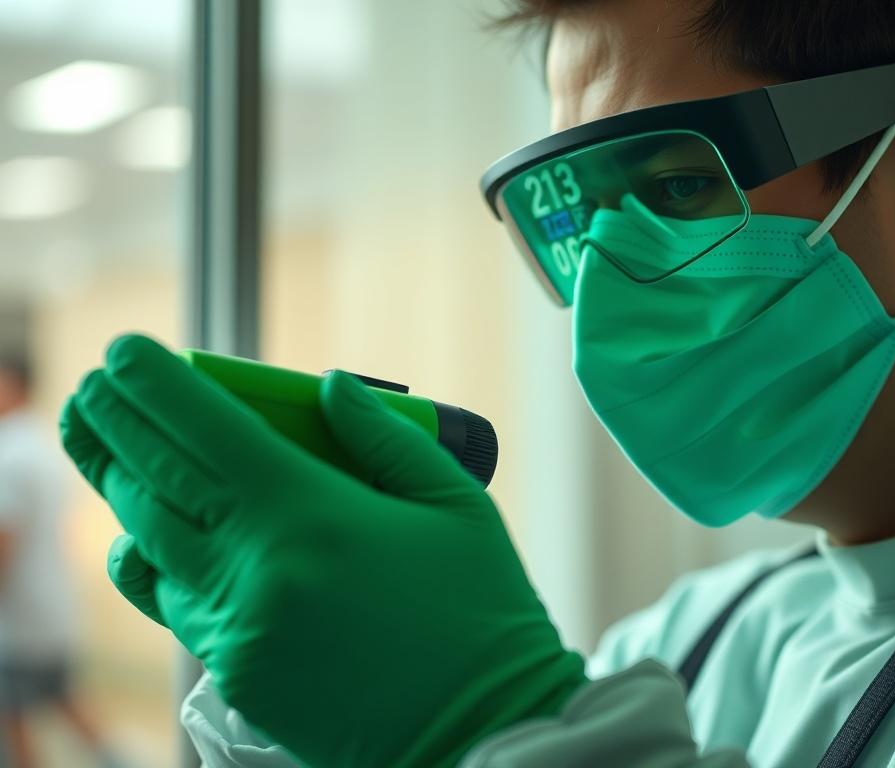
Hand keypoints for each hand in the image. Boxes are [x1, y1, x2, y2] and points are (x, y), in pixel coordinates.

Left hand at [61, 335, 585, 766]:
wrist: (480, 733)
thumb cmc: (482, 614)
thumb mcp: (456, 506)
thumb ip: (385, 437)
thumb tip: (329, 386)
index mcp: (313, 518)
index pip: (210, 432)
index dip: (158, 384)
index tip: (124, 351)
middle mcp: (256, 572)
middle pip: (158, 482)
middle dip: (114, 424)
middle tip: (91, 387)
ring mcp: (237, 629)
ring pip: (150, 543)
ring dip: (122, 487)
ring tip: (106, 447)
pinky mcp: (236, 674)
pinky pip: (171, 603)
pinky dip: (149, 557)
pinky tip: (146, 535)